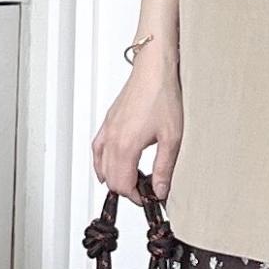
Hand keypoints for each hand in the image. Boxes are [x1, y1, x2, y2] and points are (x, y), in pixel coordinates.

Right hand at [91, 45, 182, 203]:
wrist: (153, 70)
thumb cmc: (162, 96)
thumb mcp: (172, 138)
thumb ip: (164, 168)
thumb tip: (160, 190)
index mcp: (126, 146)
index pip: (123, 185)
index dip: (136, 197)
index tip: (149, 199)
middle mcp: (112, 140)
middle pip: (111, 179)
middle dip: (127, 190)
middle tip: (146, 191)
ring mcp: (108, 130)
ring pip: (101, 166)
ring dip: (115, 178)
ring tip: (134, 180)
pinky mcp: (108, 122)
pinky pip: (97, 150)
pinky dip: (101, 163)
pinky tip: (108, 166)